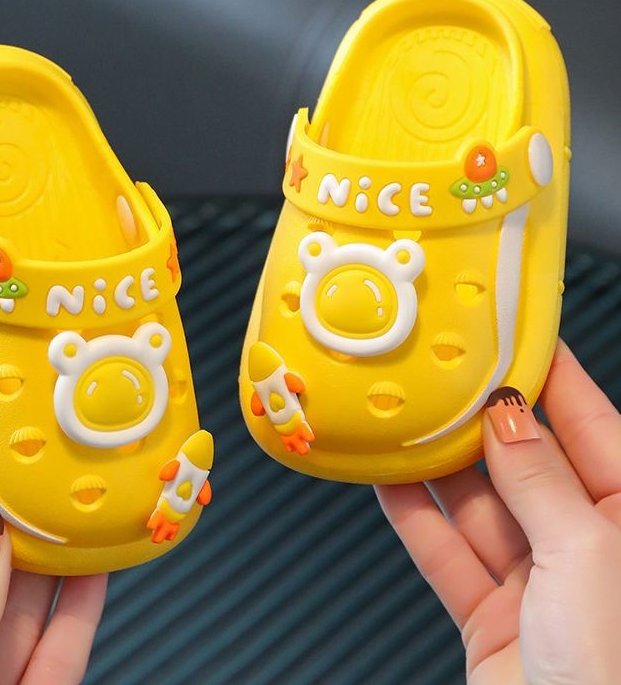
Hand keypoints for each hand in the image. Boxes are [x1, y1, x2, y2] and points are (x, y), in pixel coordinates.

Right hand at [376, 340, 620, 683]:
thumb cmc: (617, 676)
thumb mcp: (587, 559)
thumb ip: (540, 482)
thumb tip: (507, 420)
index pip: (590, 425)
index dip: (550, 377)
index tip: (515, 334)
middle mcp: (586, 547)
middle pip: (523, 462)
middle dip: (479, 419)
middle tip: (441, 375)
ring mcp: (536, 582)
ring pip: (476, 504)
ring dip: (436, 465)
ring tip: (401, 419)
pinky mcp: (491, 616)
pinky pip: (444, 552)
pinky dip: (412, 517)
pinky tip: (387, 480)